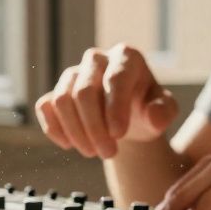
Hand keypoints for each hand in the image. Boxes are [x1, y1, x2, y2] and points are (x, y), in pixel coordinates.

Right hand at [34, 44, 177, 158]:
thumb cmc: (148, 108)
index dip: (115, 108)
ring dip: (76, 132)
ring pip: (62, 100)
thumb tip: (152, 117)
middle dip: (94, 128)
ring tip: (93, 152)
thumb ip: (164, 112)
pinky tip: (70, 145)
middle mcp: (96, 59)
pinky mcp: (55, 91)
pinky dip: (55, 129)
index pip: (116, 79)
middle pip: (84, 91)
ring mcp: (73, 74)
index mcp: (126, 57)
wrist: (129, 116)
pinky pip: (45, 107)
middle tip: (108, 153)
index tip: (118, 135)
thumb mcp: (165, 110)